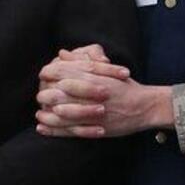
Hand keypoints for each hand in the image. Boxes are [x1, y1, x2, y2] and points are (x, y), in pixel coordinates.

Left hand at [36, 50, 172, 137]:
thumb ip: (82, 61)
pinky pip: (68, 130)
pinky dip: (52, 129)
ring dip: (46, 113)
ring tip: (39, 113)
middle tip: (40, 95)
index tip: (43, 75)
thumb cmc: (125, 87)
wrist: (146, 106)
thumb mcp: (106, 70)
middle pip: (58, 93)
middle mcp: (91, 93)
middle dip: (45, 94)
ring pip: (61, 113)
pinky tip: (41, 127)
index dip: (49, 73)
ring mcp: (92, 112)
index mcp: (94, 77)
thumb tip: (62, 53)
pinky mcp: (93, 128)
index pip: (63, 72)